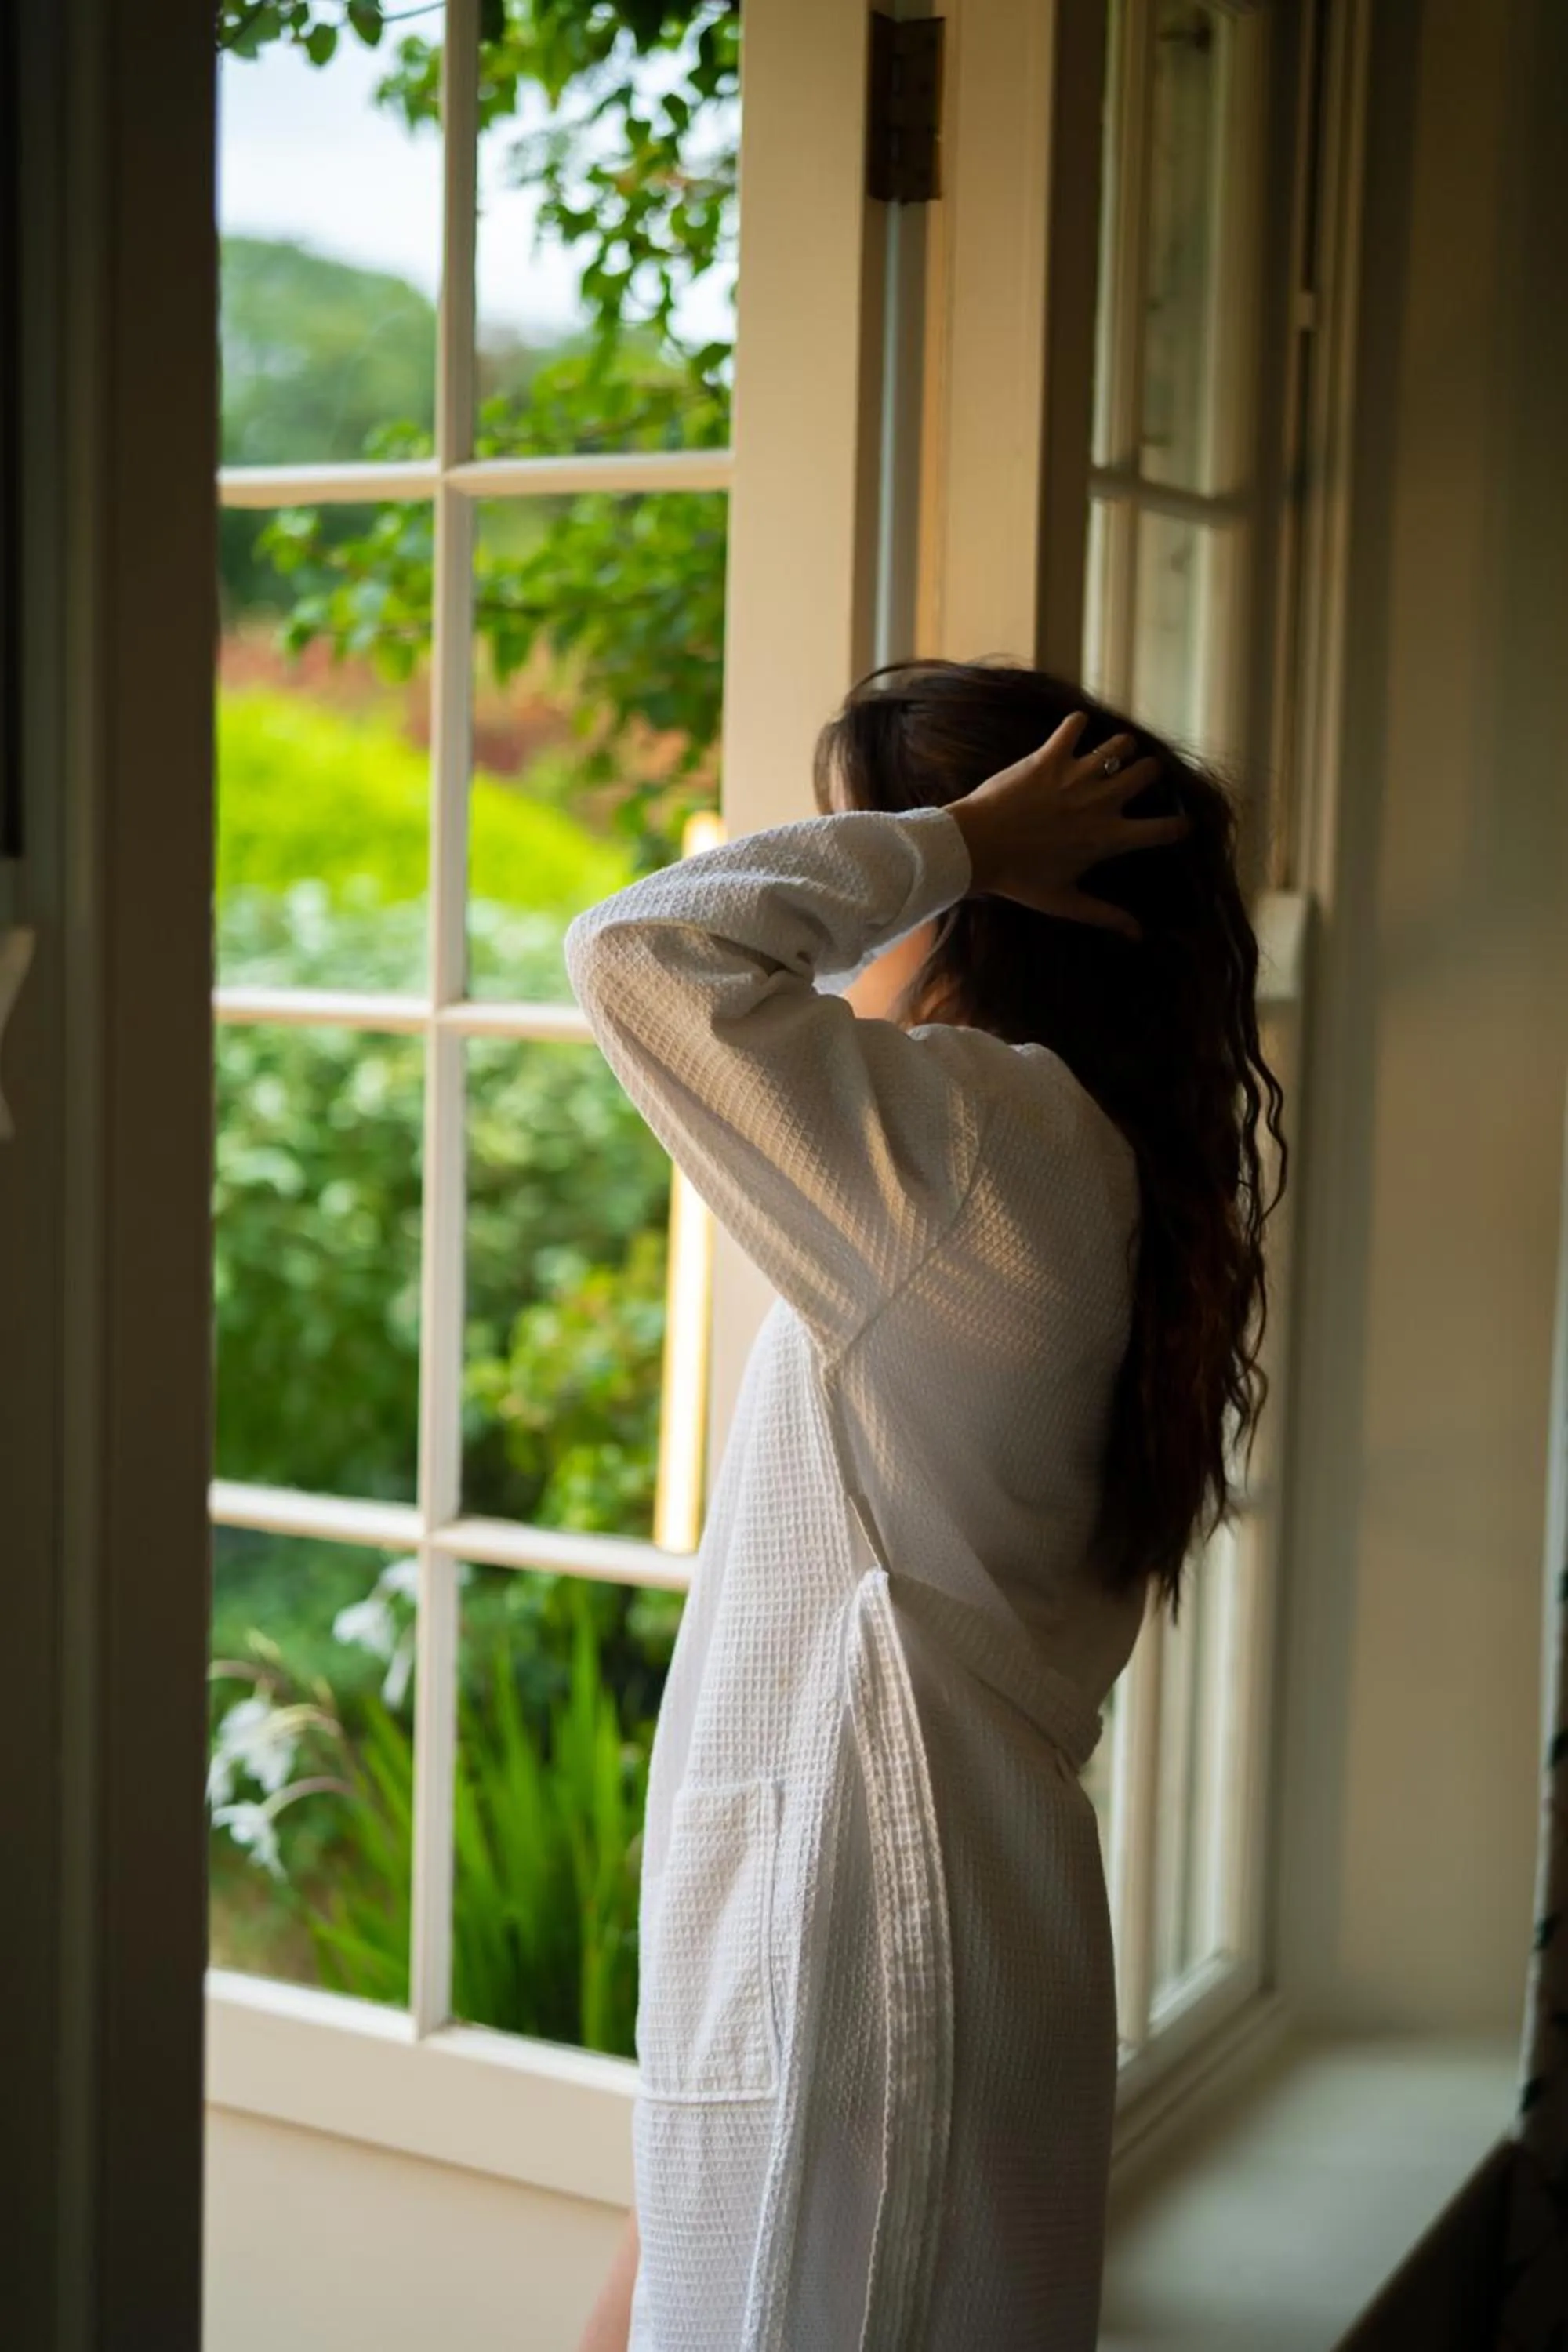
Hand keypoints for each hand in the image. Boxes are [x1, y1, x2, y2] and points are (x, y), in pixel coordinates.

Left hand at [947, 711, 1190, 940]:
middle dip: (1149, 774)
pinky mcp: (1050, 756)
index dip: (1181, 825)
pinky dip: (1077, 725)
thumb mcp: (1064, 902)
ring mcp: (1076, 774)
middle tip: (1134, 781)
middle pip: (1150, 771)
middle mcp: (1101, 801)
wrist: (975, 849)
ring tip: (1108, 757)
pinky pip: (1075, 725)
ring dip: (1120, 748)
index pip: (1166, 828)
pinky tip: (1073, 733)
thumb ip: (1104, 915)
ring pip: (1121, 744)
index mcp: (1109, 837)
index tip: (1179, 824)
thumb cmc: (1019, 879)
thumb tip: (1138, 936)